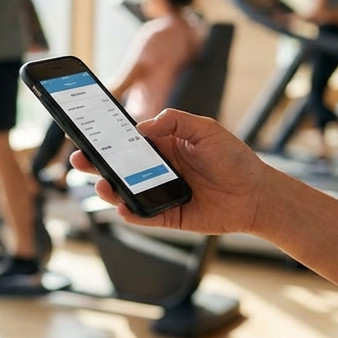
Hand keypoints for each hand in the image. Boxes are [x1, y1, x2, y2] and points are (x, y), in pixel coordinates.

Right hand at [70, 109, 269, 234]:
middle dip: (97, 164)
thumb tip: (141, 127)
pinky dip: (131, 213)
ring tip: (102, 186)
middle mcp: (158, 169)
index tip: (87, 134)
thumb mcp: (206, 129)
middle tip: (80, 160)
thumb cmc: (234, 158)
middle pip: (120, 168)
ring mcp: (161, 193)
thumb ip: (174, 121)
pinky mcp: (169, 216)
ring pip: (127, 193)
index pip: (129, 141)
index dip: (107, 139)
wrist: (256, 193)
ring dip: (110, 190)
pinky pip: (144, 216)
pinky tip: (124, 207)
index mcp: (164, 145)